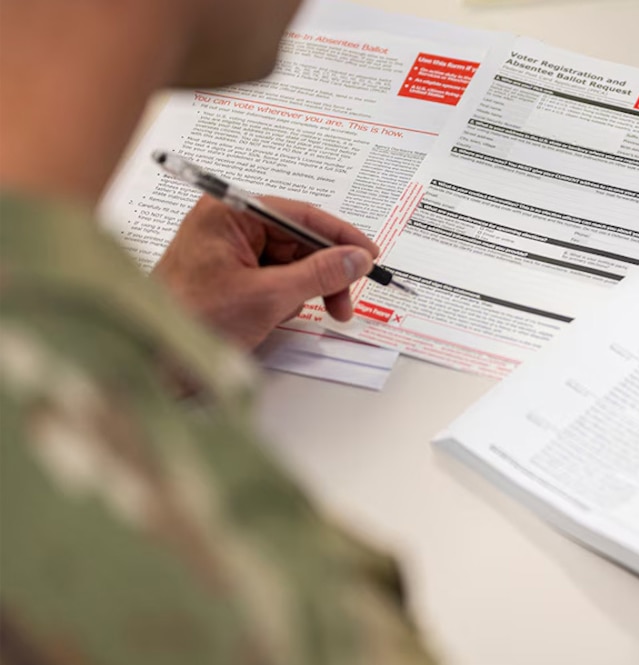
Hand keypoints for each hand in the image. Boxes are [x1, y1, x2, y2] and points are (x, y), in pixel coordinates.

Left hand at [152, 196, 376, 348]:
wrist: (153, 360)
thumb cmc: (193, 320)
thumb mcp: (268, 296)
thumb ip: (319, 274)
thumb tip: (356, 259)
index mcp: (230, 213)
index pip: (300, 214)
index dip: (340, 237)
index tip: (368, 256)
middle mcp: (227, 225)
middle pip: (298, 240)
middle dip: (322, 273)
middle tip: (342, 303)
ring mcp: (227, 251)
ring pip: (289, 263)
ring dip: (303, 290)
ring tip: (298, 314)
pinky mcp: (228, 275)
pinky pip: (273, 278)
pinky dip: (284, 298)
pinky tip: (274, 316)